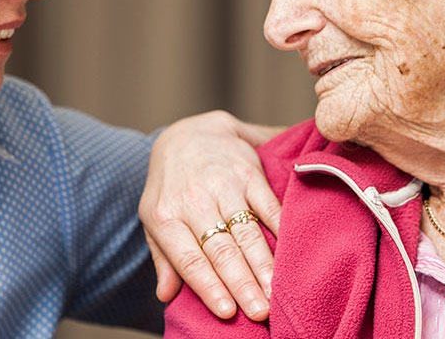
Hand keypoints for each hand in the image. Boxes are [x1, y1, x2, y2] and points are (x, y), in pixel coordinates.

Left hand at [139, 110, 283, 320]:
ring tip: (276, 291)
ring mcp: (223, 184)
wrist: (187, 133)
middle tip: (260, 311)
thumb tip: (165, 295)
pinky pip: (267, 204)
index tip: (226, 311)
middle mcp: (194, 200)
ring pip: (245, 230)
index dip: (208, 285)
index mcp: (165, 216)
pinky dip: (280, 228)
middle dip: (242, 283)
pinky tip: (291, 250)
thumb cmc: (170, 186)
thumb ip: (164, 257)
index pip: (189, 258)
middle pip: (221, 249)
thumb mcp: (153, 216)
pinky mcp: (248, 172)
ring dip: (263, 263)